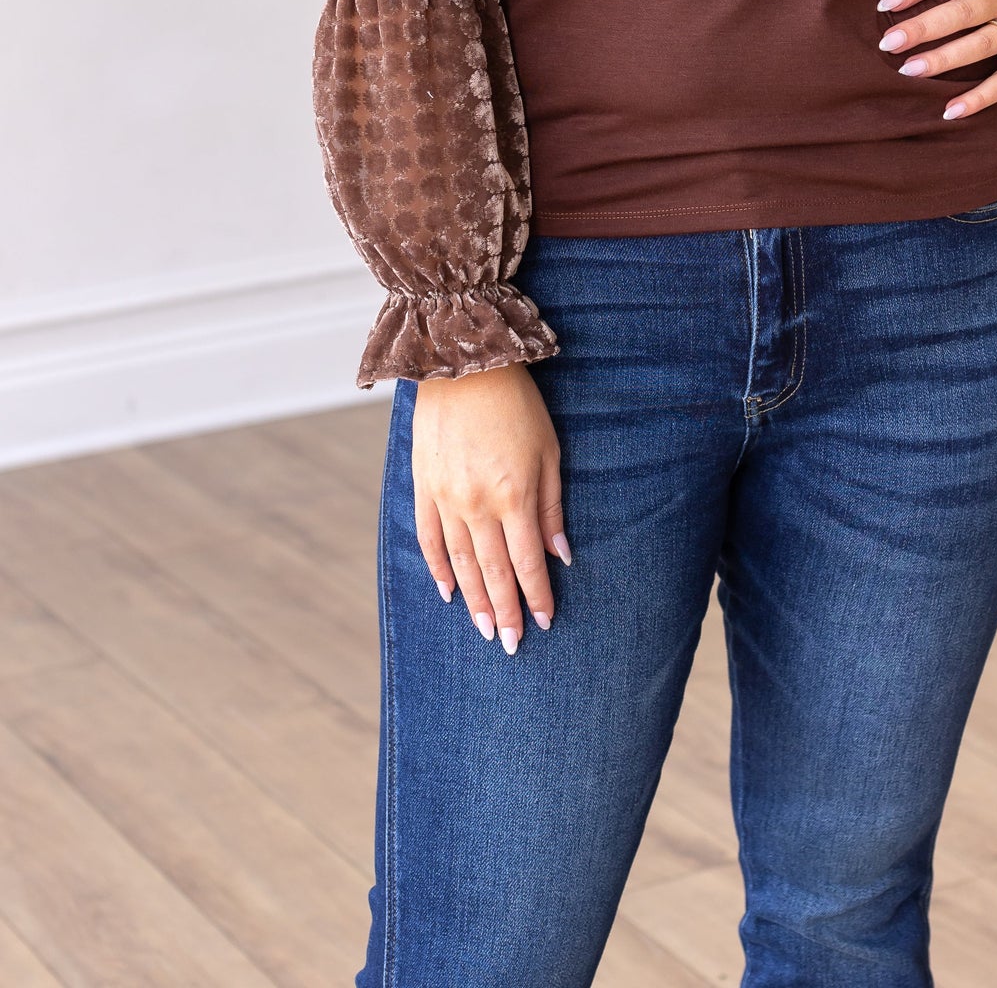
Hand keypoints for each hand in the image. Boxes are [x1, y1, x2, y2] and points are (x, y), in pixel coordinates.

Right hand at [412, 362, 570, 651]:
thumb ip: (552, 506)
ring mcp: (446, 498)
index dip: (536, 597)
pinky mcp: (423, 486)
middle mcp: (477, 505)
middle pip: (493, 572)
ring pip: (460, 563)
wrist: (462, 363)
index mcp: (514, 496)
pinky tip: (448, 591)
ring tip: (483, 629)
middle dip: (504, 611)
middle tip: (510, 645)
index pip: (528, 563)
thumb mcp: (549, 450)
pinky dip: (437, 568)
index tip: (542, 624)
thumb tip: (560, 554)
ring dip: (474, 600)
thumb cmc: (516, 404)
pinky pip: (429, 538)